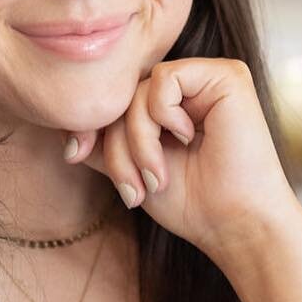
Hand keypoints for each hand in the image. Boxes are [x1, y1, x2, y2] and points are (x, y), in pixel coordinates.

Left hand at [65, 56, 301, 264]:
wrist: (235, 225)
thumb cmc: (194, 204)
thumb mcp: (131, 169)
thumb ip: (102, 145)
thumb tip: (65, 130)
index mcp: (171, 106)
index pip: (115, 100)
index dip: (89, 124)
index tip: (75, 155)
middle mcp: (190, 87)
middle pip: (123, 95)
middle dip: (115, 144)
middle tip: (133, 188)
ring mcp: (208, 78)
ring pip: (138, 89)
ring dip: (138, 139)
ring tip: (157, 177)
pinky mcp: (226, 76)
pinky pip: (165, 79)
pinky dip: (163, 115)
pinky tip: (188, 139)